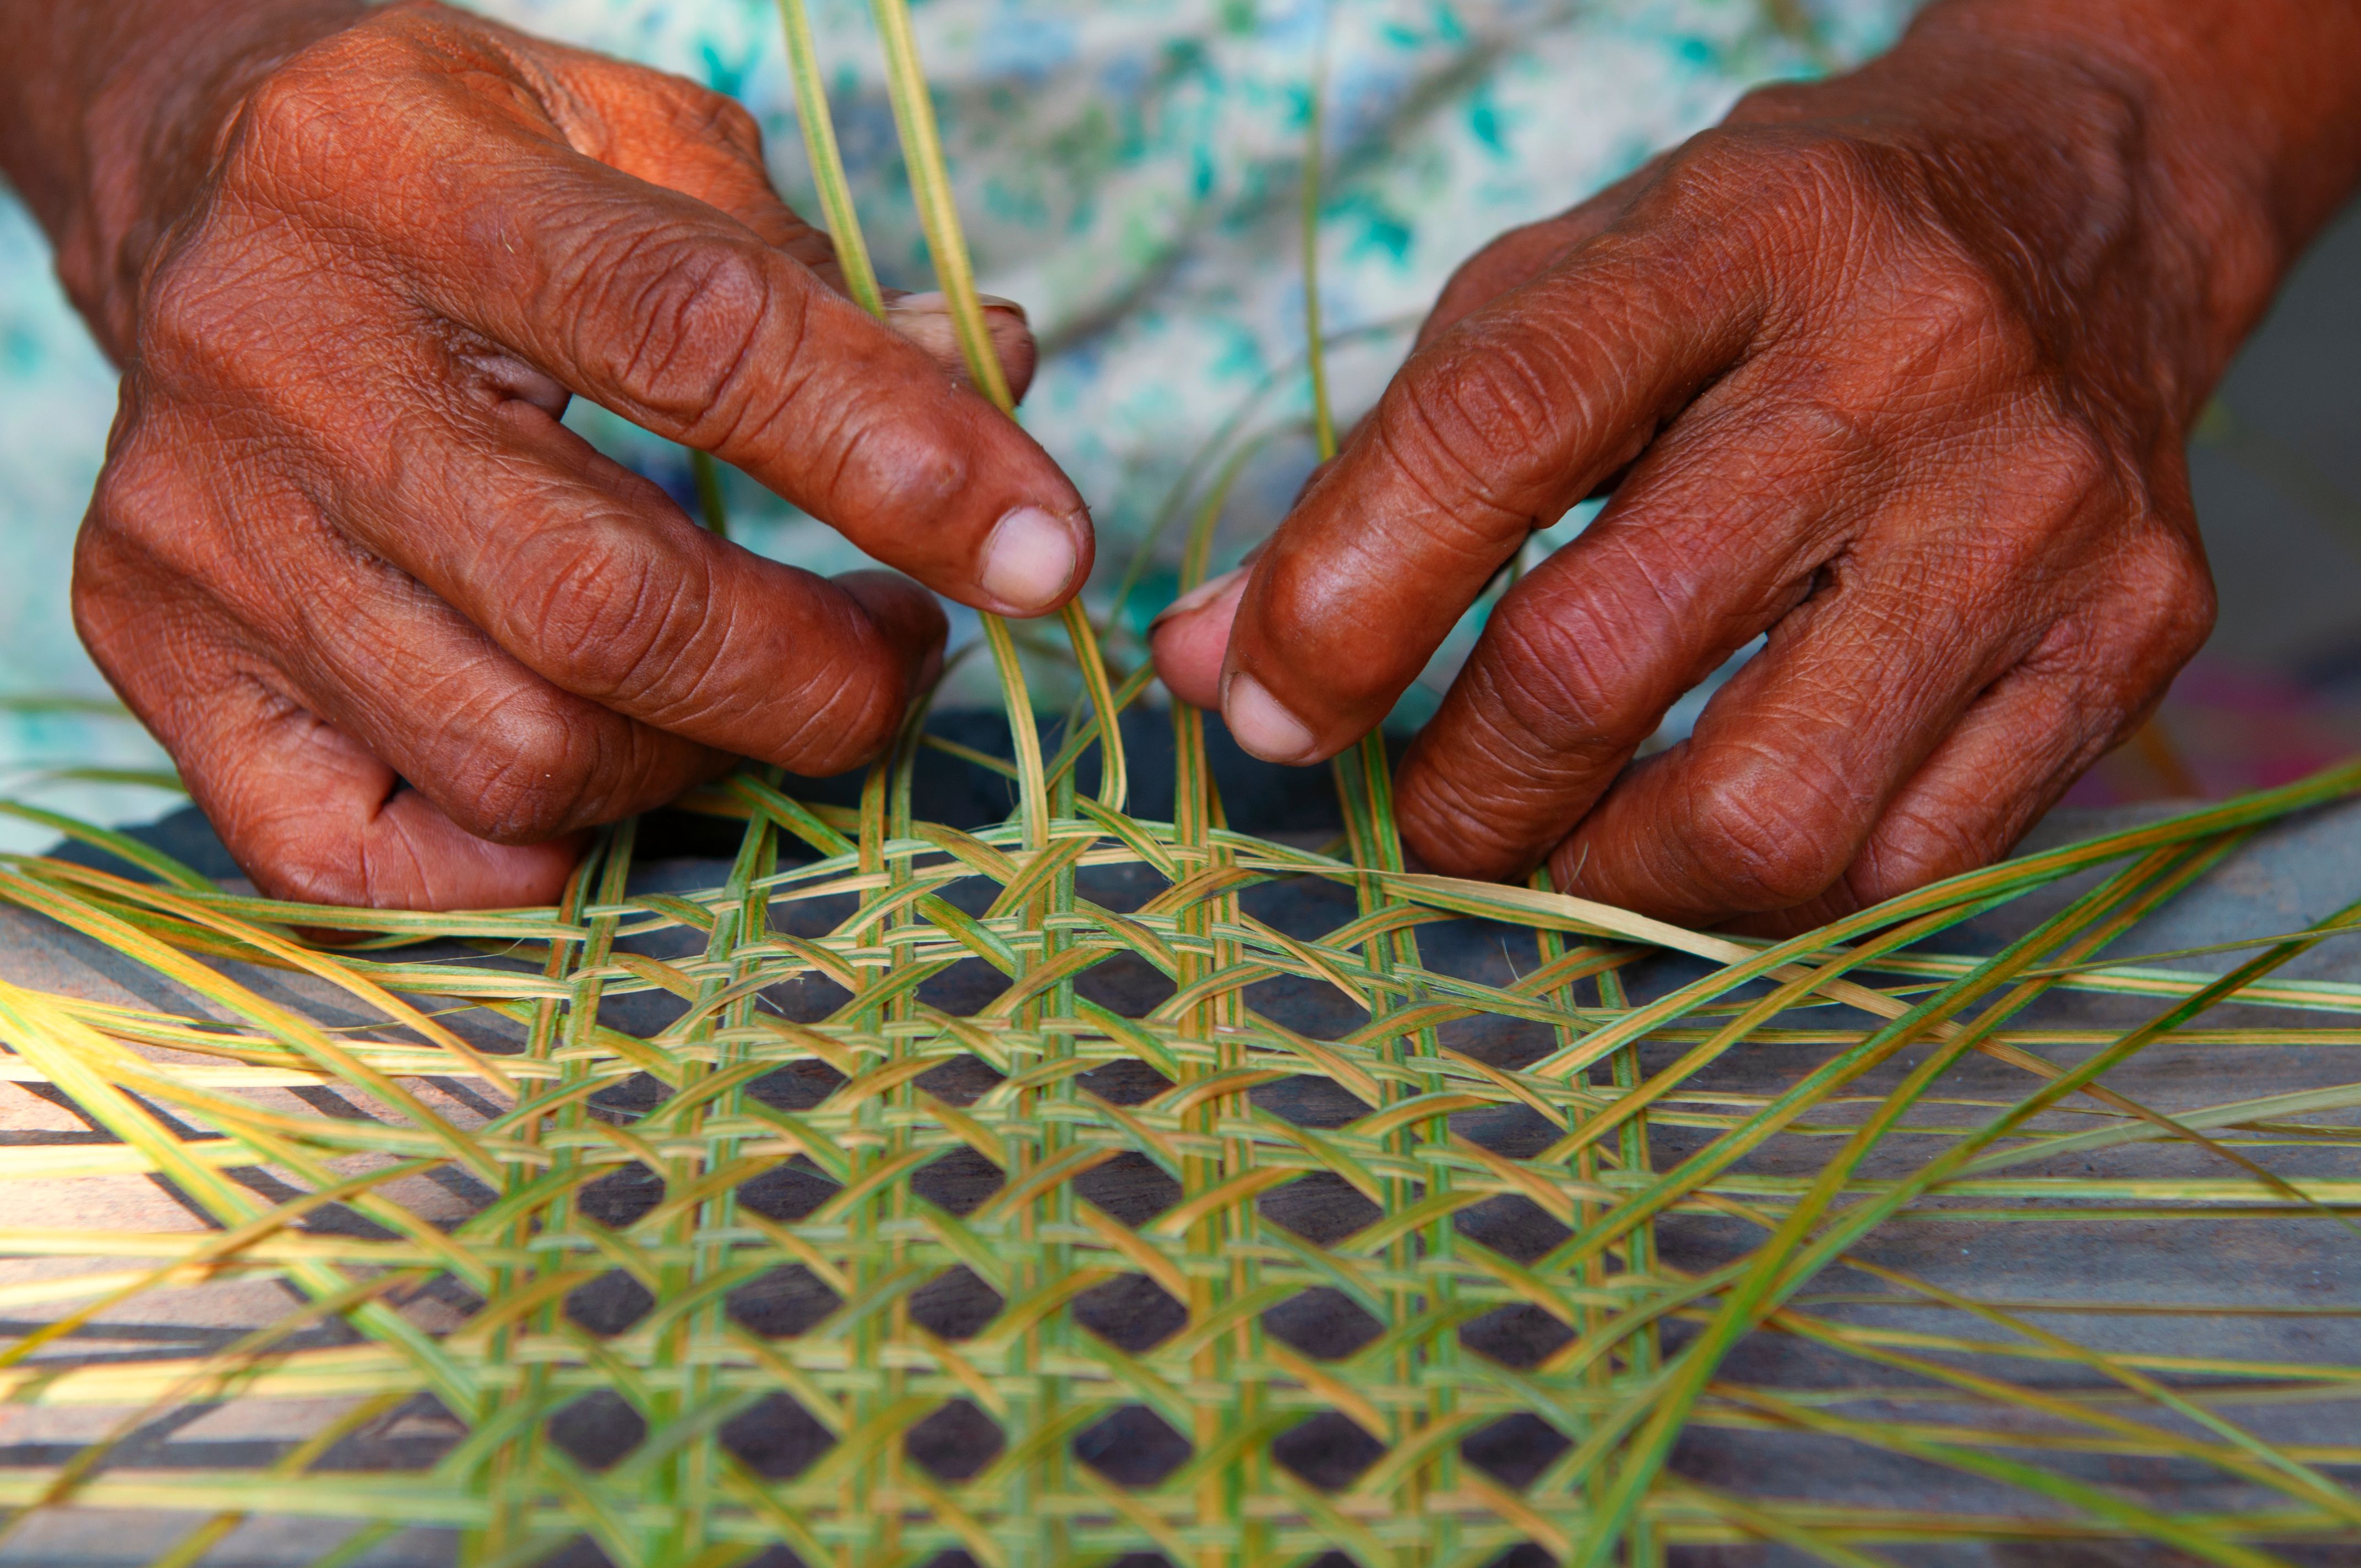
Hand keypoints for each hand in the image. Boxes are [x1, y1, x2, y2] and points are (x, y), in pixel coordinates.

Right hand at [4, 0, 1086, 907]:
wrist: (189, 178)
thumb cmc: (460, 169)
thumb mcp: (635, 140)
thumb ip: (822, 274)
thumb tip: (1002, 388)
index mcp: (413, 179)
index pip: (701, 338)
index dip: (902, 463)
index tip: (1044, 552)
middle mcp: (280, 355)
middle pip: (607, 606)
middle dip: (816, 677)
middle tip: (903, 652)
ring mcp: (203, 528)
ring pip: (517, 753)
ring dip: (695, 762)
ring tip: (753, 686)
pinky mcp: (152, 649)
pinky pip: (355, 858)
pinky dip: (514, 860)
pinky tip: (586, 776)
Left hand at [1154, 0, 2360, 931]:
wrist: (2084, 209)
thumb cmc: (1775, 264)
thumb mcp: (1567, 295)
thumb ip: (1385, 474)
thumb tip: (1211, 667)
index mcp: (1735, 238)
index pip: (1492, 427)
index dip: (1339, 604)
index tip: (1261, 709)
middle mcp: (1907, 364)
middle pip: (1602, 654)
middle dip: (1460, 792)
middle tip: (1425, 815)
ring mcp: (2037, 512)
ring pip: (1765, 812)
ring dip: (1606, 879)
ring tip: (1565, 846)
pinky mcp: (2132, 632)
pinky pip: (1906, 864)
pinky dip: (1767, 896)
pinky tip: (1714, 835)